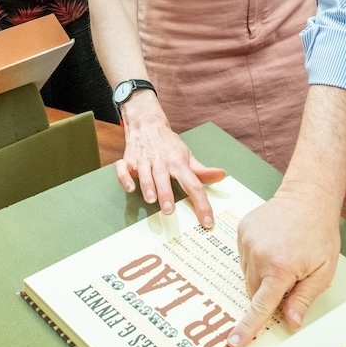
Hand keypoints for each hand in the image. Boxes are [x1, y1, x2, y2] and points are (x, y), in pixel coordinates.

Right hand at [116, 107, 224, 225]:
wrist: (148, 124)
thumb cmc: (169, 146)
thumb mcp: (187, 156)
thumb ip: (202, 171)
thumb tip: (222, 175)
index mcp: (178, 163)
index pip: (193, 184)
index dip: (201, 204)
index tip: (207, 222)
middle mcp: (161, 162)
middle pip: (164, 178)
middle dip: (166, 194)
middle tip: (169, 210)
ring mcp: (144, 161)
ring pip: (145, 173)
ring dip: (147, 186)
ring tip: (151, 200)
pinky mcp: (128, 161)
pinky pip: (123, 169)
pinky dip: (125, 178)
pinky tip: (130, 187)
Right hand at [230, 188, 340, 346]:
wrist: (309, 197)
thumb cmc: (320, 233)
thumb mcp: (323, 271)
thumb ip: (303, 298)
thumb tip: (291, 322)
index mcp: (280, 268)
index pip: (260, 306)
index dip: (247, 327)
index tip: (234, 342)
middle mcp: (259, 255)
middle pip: (254, 291)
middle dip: (269, 290)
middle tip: (290, 273)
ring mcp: (248, 241)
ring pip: (248, 274)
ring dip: (262, 273)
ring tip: (283, 253)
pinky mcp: (243, 230)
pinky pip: (244, 256)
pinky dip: (257, 257)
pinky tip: (273, 244)